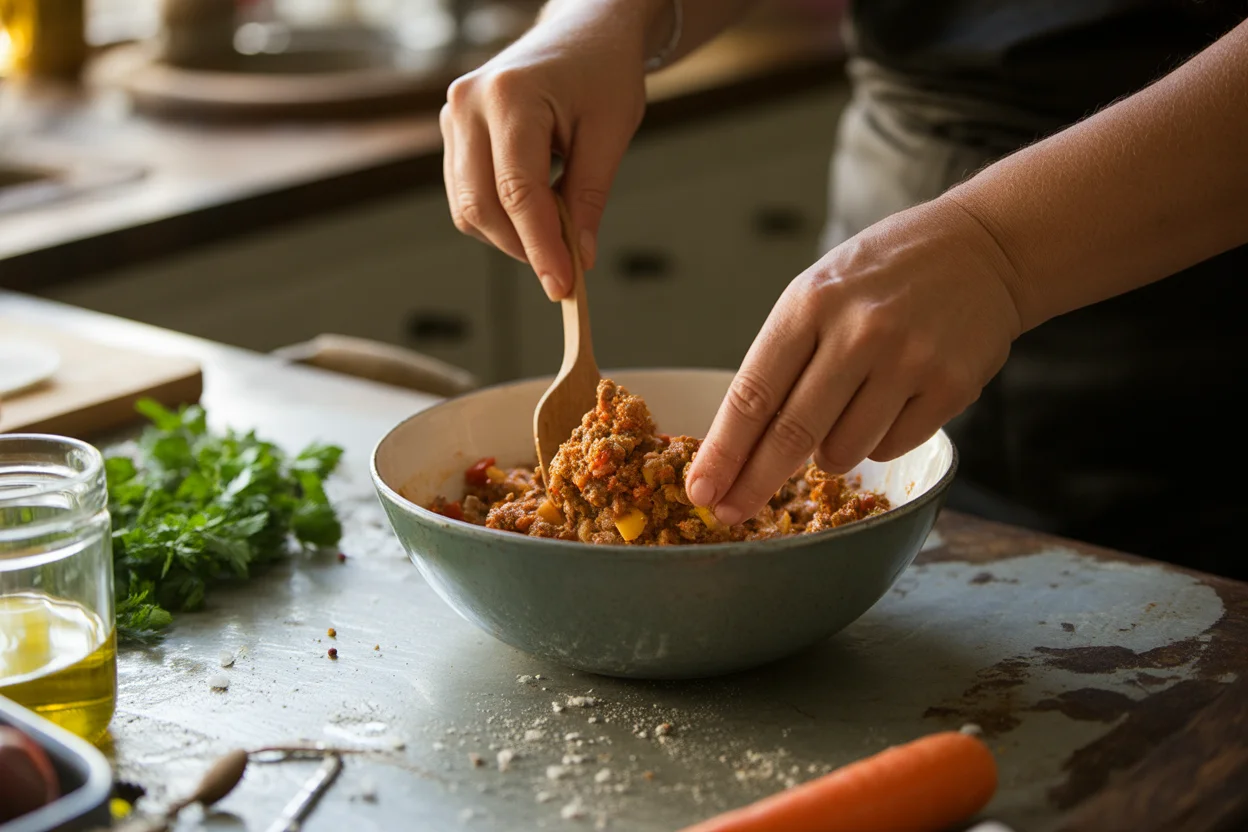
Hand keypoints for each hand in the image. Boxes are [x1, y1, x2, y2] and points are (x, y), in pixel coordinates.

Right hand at [441, 12, 647, 299]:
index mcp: (510, 95)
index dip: (540, 247)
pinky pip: (466, 195)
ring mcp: (453, 117)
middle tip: (566, 267)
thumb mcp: (611, 131)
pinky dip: (500, 216)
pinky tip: (536, 210)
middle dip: (523, 247)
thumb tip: (577, 259)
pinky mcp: (453, 132)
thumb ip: (590, 196)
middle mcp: (468, 104)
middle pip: (482, 206)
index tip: (561, 286)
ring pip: (469, 208)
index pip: (517, 192)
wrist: (582, 32)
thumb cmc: (602, 71)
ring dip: (511, 235)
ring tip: (557, 228)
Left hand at [684, 197, 1024, 524]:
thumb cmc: (881, 277)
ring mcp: (909, 360)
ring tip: (845, 410)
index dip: (724, 451)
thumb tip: (740, 447)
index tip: (700, 489)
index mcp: (811, 303)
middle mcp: (859, 332)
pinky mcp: (951, 386)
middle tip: (729, 513)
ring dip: (828, 453)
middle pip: (792, 435)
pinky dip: (877, 441)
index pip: (754, 394)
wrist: (982, 249)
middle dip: (753, 483)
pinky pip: (890, 448)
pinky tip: (889, 402)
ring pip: (842, 453)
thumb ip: (782, 359)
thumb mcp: (819, 292)